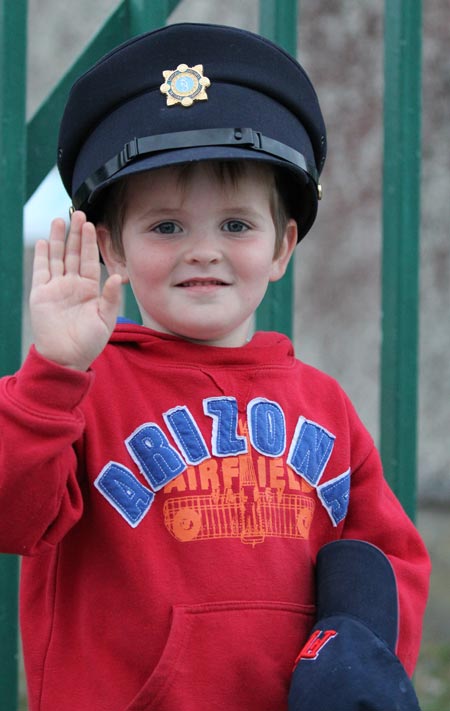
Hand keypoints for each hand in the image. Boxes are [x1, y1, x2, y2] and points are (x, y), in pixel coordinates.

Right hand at [30, 211, 122, 370]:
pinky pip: (41, 271)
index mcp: (89, 290)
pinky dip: (43, 256)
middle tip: (78, 213)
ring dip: (58, 239)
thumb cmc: (89, 343)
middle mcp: (72, 285)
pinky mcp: (40, 294)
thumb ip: (110, 298)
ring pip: (56, 258)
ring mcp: (55, 288)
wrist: (66, 358)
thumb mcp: (105, 320)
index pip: (89, 260)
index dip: (89, 243)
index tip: (91, 224)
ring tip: (59, 220)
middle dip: (75, 234)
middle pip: (72, 254)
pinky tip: (45, 241)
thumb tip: (116, 277)